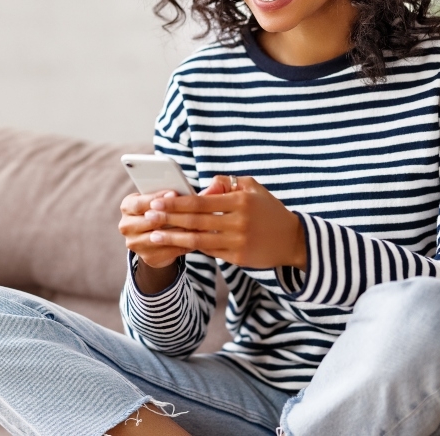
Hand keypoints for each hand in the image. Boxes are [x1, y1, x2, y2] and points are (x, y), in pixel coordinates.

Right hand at [119, 190, 192, 269]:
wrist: (154, 239)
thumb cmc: (158, 212)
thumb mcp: (157, 201)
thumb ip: (163, 197)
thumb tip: (177, 193)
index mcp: (127, 207)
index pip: (139, 203)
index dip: (156, 198)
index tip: (173, 193)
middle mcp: (126, 226)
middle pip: (149, 220)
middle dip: (171, 215)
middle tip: (190, 209)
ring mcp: (135, 244)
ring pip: (160, 237)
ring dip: (180, 231)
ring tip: (196, 223)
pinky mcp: (148, 257)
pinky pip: (169, 250)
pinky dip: (183, 244)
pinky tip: (196, 237)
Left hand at [144, 175, 306, 270]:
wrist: (291, 239)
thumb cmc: (268, 210)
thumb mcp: (253, 188)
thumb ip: (227, 183)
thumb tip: (205, 184)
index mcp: (240, 201)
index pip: (201, 201)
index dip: (177, 202)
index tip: (157, 201)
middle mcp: (238, 221)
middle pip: (196, 220)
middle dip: (169, 218)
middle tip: (148, 216)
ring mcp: (238, 241)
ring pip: (199, 239)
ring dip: (174, 237)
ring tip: (154, 235)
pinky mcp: (238, 257)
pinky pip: (209, 251)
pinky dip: (191, 247)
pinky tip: (175, 244)